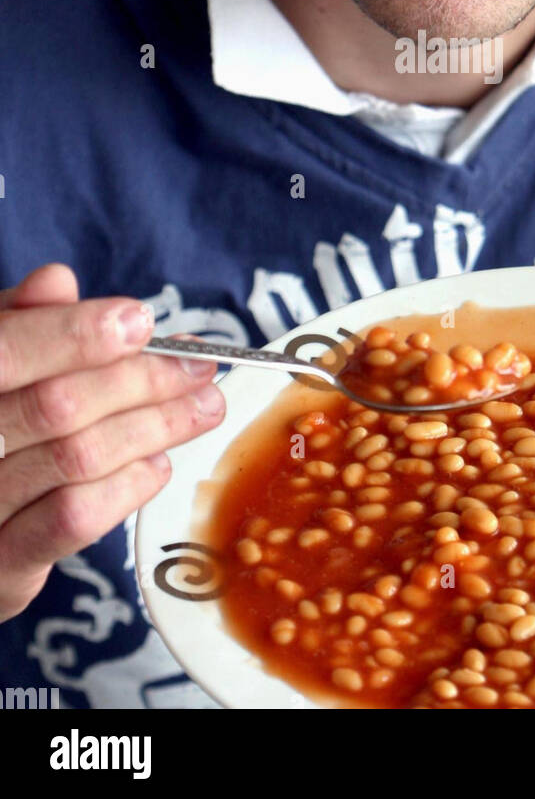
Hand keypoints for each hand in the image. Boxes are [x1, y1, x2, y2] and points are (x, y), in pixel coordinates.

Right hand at [0, 263, 225, 622]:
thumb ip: (22, 322)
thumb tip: (57, 281)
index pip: (7, 351)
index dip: (76, 334)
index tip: (140, 321)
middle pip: (57, 405)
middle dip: (142, 380)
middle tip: (200, 368)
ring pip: (76, 459)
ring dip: (154, 427)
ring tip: (202, 407)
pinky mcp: (3, 566)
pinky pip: (73, 520)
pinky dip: (128, 485)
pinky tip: (159, 463)